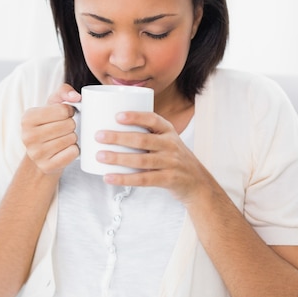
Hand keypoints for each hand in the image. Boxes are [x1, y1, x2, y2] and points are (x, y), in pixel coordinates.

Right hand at [21, 84, 80, 174]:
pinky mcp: (46, 166)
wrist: (42, 154)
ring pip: (72, 139)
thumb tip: (76, 97)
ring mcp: (36, 153)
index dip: (69, 111)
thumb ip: (64, 92)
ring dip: (73, 137)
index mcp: (28, 118)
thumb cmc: (50, 124)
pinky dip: (75, 150)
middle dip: (72, 125)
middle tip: (65, 129)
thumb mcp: (53, 104)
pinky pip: (73, 153)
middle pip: (69, 125)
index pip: (63, 110)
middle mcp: (28, 136)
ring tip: (65, 138)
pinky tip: (67, 149)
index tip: (65, 115)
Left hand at [95, 111, 211, 203]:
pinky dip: (124, 178)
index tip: (117, 116)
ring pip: (141, 159)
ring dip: (118, 158)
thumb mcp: (167, 141)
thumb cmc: (173, 158)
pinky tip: (109, 177)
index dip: (135, 116)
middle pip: (142, 139)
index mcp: (168, 131)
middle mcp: (171, 144)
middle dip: (118, 137)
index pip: (152, 119)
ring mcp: (171, 162)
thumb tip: (110, 126)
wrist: (198, 182)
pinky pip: (143, 179)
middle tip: (99, 136)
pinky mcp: (168, 180)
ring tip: (100, 156)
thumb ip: (147, 133)